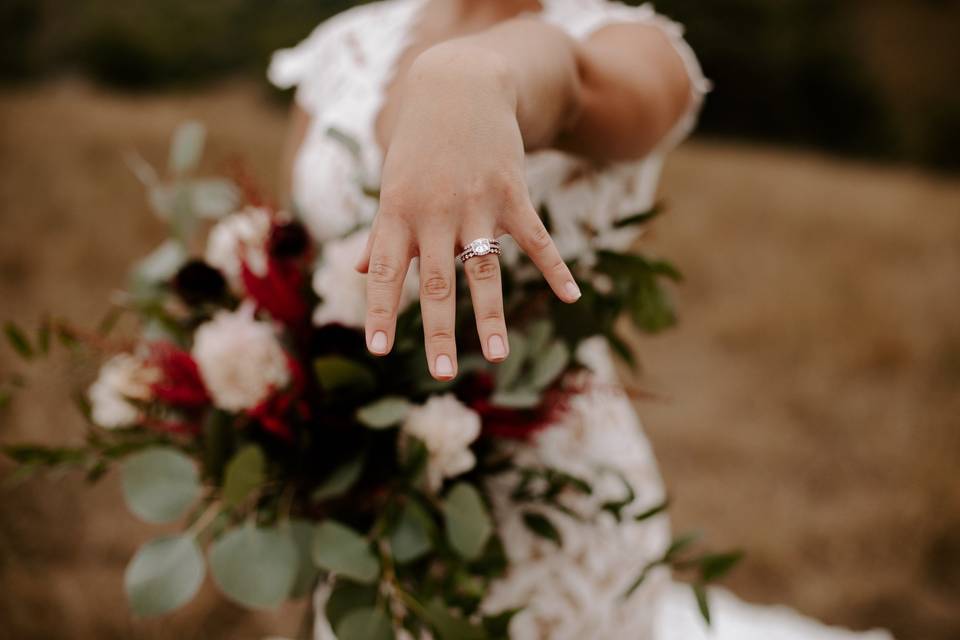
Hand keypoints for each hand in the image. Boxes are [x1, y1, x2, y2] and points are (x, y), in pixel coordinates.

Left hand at [355, 45, 580, 380]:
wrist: (459, 86)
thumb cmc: (419, 146)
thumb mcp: (393, 185)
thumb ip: (381, 234)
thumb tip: (357, 273)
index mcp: (397, 213)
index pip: (383, 272)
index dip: (380, 311)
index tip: (376, 349)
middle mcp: (433, 213)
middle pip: (435, 283)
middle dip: (438, 331)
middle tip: (443, 374)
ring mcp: (475, 204)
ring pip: (484, 270)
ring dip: (491, 317)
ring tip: (498, 356)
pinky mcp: (512, 194)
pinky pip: (535, 239)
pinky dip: (555, 268)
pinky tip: (571, 297)